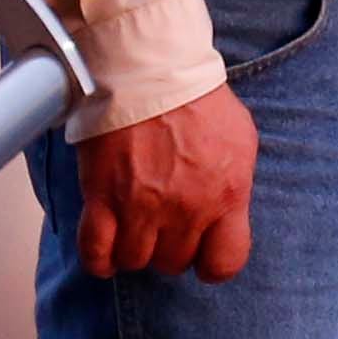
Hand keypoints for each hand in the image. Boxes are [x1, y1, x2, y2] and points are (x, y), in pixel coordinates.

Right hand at [76, 83, 257, 280]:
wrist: (151, 76)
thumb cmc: (199, 102)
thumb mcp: (241, 141)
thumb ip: (235, 184)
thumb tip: (228, 214)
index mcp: (227, 194)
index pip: (226, 262)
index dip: (213, 262)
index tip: (204, 251)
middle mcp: (186, 209)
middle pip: (174, 262)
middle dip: (171, 248)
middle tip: (166, 223)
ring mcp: (141, 208)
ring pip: (136, 262)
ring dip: (136, 250)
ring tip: (138, 227)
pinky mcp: (102, 201)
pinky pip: (95, 254)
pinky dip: (99, 259)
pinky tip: (107, 248)